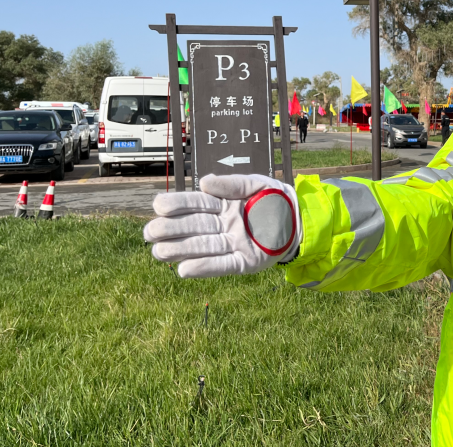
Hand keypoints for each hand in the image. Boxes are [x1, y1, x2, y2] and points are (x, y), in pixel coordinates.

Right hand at [143, 174, 300, 277]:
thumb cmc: (275, 198)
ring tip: (159, 252)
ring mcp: (233, 245)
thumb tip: (204, 182)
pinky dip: (204, 268)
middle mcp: (224, 226)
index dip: (177, 204)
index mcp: (223, 205)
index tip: (158, 205)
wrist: (303, 219)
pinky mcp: (244, 262)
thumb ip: (232, 183)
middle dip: (171, 230)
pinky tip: (183, 270)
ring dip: (180, 251)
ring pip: (202, 248)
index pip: (196, 204)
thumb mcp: (256, 183)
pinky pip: (222, 266)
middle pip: (194, 227)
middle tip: (150, 232)